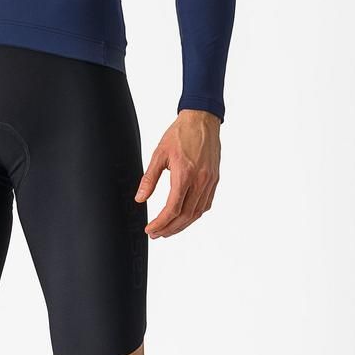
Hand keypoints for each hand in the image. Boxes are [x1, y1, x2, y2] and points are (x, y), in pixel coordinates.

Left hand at [135, 110, 221, 237]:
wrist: (202, 120)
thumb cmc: (180, 133)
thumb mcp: (159, 154)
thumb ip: (149, 179)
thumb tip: (140, 199)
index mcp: (185, 174)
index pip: (172, 208)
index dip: (160, 223)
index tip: (150, 229)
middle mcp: (200, 180)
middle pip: (185, 215)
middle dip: (169, 229)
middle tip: (156, 234)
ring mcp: (210, 181)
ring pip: (197, 213)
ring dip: (182, 225)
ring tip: (168, 230)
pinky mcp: (214, 180)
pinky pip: (206, 204)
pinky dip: (194, 215)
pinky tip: (184, 217)